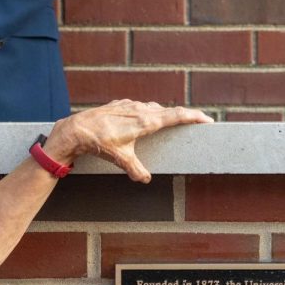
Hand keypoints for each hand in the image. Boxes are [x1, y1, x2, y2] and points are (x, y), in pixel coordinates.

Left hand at [40, 100, 214, 182]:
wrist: (77, 129)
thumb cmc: (101, 142)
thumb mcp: (121, 160)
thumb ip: (136, 170)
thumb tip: (145, 180)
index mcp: (147, 120)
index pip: (177, 116)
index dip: (194, 117)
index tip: (207, 120)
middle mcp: (141, 109)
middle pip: (169, 110)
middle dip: (183, 116)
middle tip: (194, 123)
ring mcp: (130, 105)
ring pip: (153, 107)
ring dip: (164, 114)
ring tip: (170, 123)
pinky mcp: (120, 104)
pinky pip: (140, 107)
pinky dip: (147, 112)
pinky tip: (143, 120)